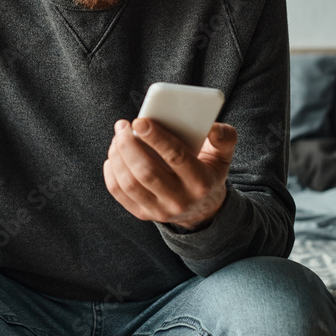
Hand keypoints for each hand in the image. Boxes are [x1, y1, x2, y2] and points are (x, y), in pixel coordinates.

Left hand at [102, 118, 237, 229]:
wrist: (202, 210)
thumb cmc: (208, 172)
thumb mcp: (222, 156)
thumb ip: (224, 138)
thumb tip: (212, 127)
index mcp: (201, 182)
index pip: (176, 157)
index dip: (156, 138)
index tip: (139, 121)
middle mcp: (180, 200)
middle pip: (146, 171)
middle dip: (129, 145)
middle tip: (123, 126)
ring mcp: (160, 210)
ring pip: (129, 182)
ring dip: (117, 155)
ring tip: (118, 137)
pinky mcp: (143, 214)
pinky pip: (119, 192)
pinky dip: (111, 171)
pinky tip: (114, 155)